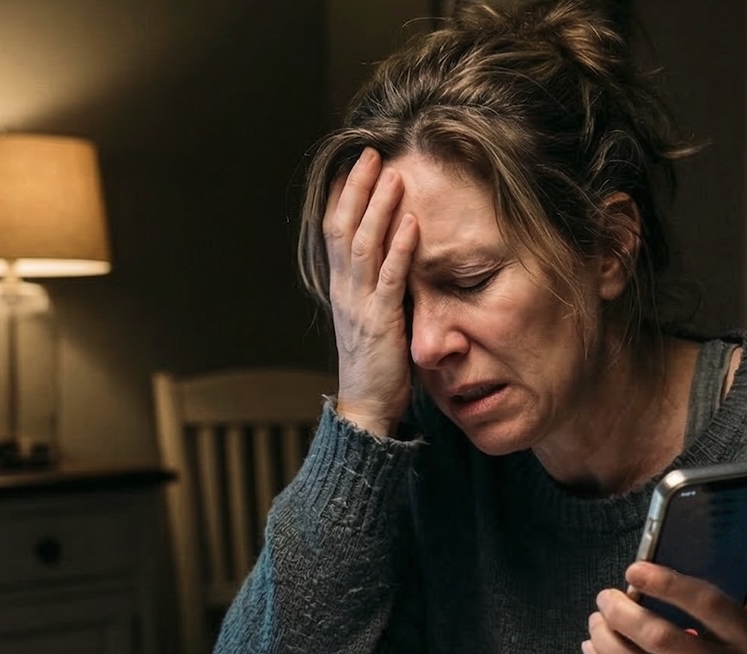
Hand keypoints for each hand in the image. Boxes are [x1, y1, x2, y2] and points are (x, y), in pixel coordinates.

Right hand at [322, 148, 417, 436]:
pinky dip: (400, 249)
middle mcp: (344, 289)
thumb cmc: (374, 361)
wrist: (367, 406)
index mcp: (340, 286)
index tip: (357, 163)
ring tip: (394, 176)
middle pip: (344, 227)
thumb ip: (376, 282)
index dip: (344, 195)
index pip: (335, 230)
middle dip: (358, 188)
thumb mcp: (370, 313)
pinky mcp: (381, 322)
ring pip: (364, 245)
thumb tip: (393, 250)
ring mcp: (359, 304)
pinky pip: (389, 279)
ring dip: (379, 208)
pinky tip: (412, 223)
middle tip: (373, 153)